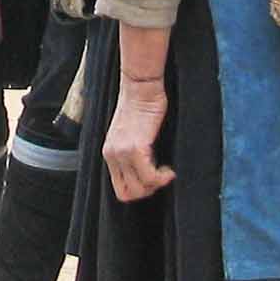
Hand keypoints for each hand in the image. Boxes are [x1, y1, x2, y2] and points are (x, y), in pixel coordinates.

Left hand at [103, 77, 173, 201]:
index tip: (153, 179)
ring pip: (139, 189)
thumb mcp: (131, 132)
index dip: (139, 190)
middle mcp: (112, 155)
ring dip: (156, 185)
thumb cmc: (142, 104)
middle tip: (161, 176)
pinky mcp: (136, 147)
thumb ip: (133, 151)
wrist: (141, 85)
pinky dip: (162, 178)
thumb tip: (148, 168)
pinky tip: (169, 169)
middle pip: (127, 195)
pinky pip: (149, 177)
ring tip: (166, 171)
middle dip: (148, 191)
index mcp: (109, 153)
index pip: (119, 189)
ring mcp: (122, 152)